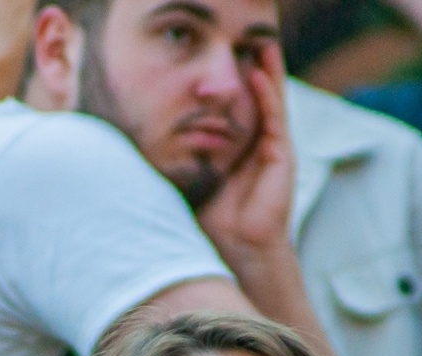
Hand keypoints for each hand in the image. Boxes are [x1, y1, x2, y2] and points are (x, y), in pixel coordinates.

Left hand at [195, 43, 294, 275]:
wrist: (238, 250)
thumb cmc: (212, 221)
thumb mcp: (191, 179)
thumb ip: (178, 158)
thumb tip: (139, 143)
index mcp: (238, 149)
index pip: (235, 106)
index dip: (229, 82)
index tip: (218, 55)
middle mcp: (258, 145)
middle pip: (256, 97)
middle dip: (252, 67)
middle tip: (245, 38)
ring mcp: (273, 149)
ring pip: (270, 100)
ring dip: (267, 71)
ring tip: (261, 42)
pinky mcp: (282, 155)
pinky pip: (274, 117)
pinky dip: (267, 94)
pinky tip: (258, 73)